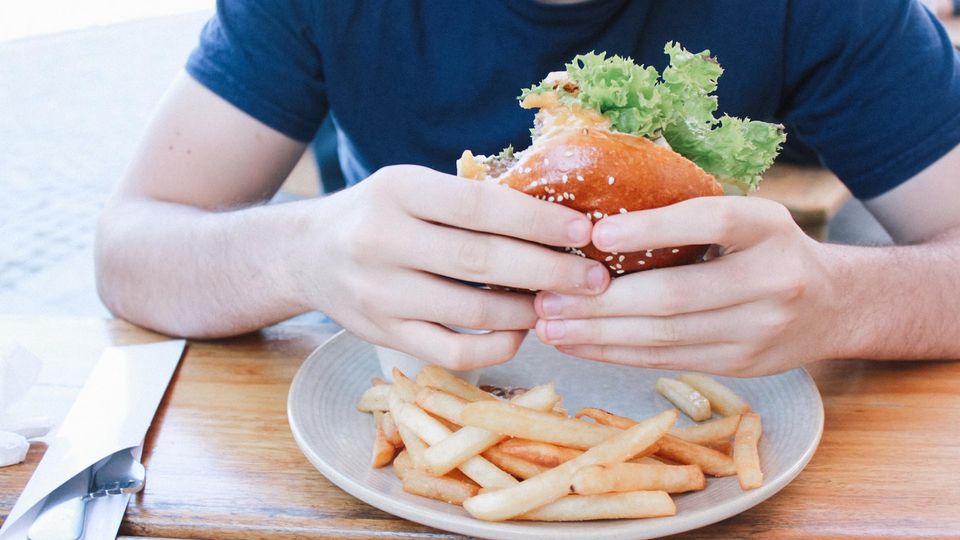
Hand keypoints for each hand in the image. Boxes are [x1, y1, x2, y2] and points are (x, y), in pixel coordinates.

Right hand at [300, 165, 609, 369]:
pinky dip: (495, 346)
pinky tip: (519, 331)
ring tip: (561, 303)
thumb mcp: (411, 186)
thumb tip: (556, 218)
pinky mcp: (382, 333)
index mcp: (397, 189)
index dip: (536, 221)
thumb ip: (468, 200)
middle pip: (480, 260)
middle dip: (548, 270)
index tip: (582, 232)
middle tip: (594, 279)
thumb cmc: (378, 213)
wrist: (307, 253)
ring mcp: (379, 292)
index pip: (478, 206)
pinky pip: (451, 351)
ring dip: (527, 310)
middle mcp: (382, 240)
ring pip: (471, 311)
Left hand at [532, 196, 842, 376]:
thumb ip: (692, 216)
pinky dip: (617, 354)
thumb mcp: (749, 218)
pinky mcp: (740, 365)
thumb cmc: (768, 249)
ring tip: (550, 326)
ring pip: (664, 337)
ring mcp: (758, 330)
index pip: (709, 221)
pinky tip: (580, 345)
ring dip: (598, 334)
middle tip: (546, 297)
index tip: (596, 233)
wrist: (836, 305)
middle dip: (600, 301)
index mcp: (768, 227)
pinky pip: (667, 361)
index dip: (651, 227)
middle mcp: (771, 280)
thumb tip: (595, 219)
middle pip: (674, 296)